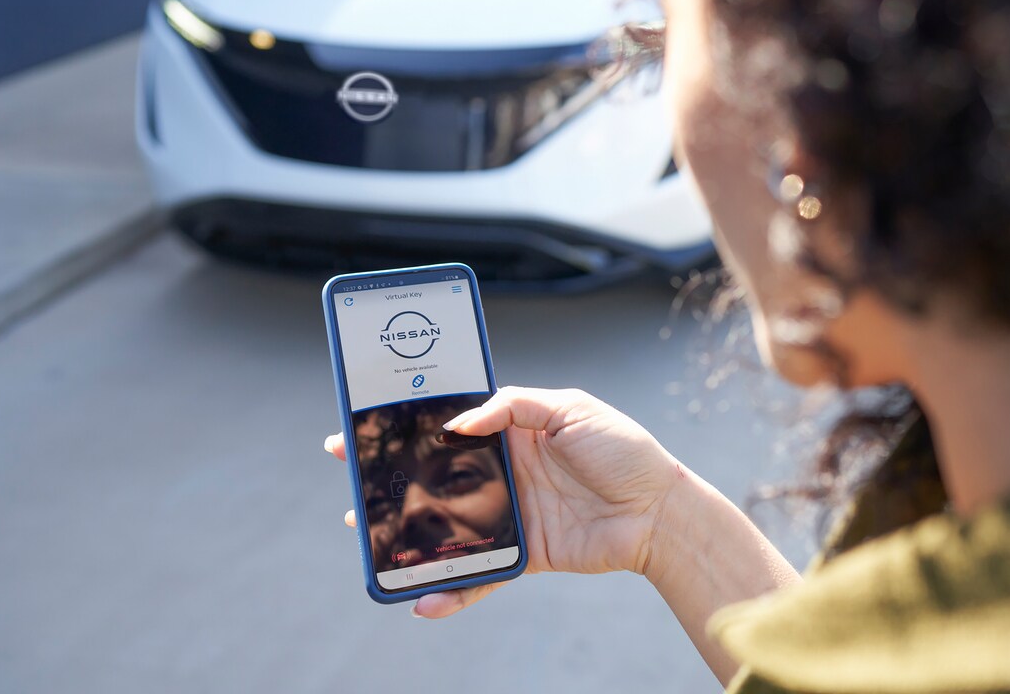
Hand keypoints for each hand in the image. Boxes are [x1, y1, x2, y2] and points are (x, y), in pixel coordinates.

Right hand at [324, 386, 684, 617]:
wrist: (660, 511)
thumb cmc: (623, 450)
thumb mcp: (571, 408)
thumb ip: (514, 407)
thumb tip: (459, 424)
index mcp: (514, 428)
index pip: (452, 423)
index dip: (412, 424)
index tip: (367, 424)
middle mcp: (506, 469)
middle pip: (438, 474)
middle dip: (392, 477)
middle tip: (349, 479)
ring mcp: (512, 511)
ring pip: (448, 523)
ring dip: (406, 532)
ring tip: (364, 535)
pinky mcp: (525, 552)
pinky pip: (481, 572)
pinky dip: (453, 589)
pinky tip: (423, 601)